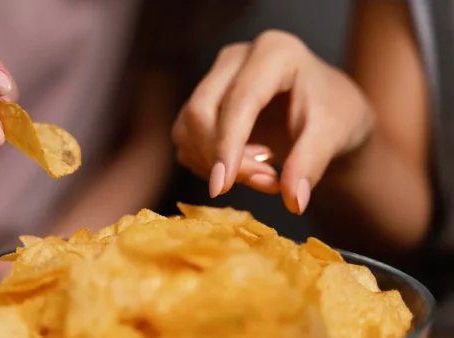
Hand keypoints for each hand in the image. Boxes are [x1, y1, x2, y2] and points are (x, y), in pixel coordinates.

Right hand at [172, 30, 373, 213]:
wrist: (326, 110)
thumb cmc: (333, 113)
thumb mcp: (334, 134)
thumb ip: (312, 162)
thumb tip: (294, 200)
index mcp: (273, 52)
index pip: (238, 101)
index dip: (227, 146)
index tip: (223, 187)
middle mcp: (235, 58)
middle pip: (200, 111)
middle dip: (223, 158)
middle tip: (269, 183)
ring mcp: (214, 78)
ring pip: (188, 128)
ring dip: (214, 164)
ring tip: (265, 175)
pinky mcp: (202, 101)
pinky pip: (186, 139)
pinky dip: (207, 163)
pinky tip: (243, 167)